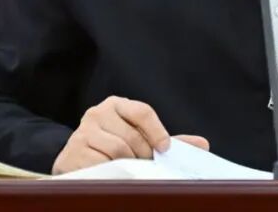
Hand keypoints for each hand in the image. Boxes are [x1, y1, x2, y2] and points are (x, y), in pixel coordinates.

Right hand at [52, 96, 208, 174]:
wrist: (75, 162)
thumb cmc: (112, 148)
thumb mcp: (139, 140)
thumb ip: (166, 140)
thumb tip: (202, 144)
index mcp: (117, 105)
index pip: (142, 112)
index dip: (157, 131)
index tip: (165, 149)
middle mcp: (97, 113)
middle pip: (131, 135)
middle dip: (143, 155)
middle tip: (145, 166)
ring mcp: (83, 132)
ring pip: (118, 150)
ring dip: (127, 164)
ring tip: (127, 169)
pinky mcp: (74, 151)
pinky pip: (100, 163)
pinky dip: (110, 171)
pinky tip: (109, 173)